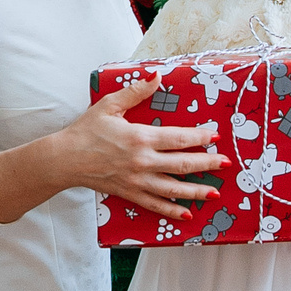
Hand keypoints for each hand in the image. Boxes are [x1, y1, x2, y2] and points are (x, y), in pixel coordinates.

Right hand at [62, 76, 225, 221]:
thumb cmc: (86, 130)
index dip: (200, 138)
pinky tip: (187, 214)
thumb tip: (156, 76)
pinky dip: (172, 210)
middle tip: (226, 164)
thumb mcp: (109, 105)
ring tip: (214, 193)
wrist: (65, 159)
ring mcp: (137, 180)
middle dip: (207, 164)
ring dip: (196, 191)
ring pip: (173, 188)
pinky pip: (155, 204)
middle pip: (182, 164)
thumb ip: (135, 92)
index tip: (215, 136)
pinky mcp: (130, 193)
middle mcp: (142, 161)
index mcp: (140, 137)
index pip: (178, 138)